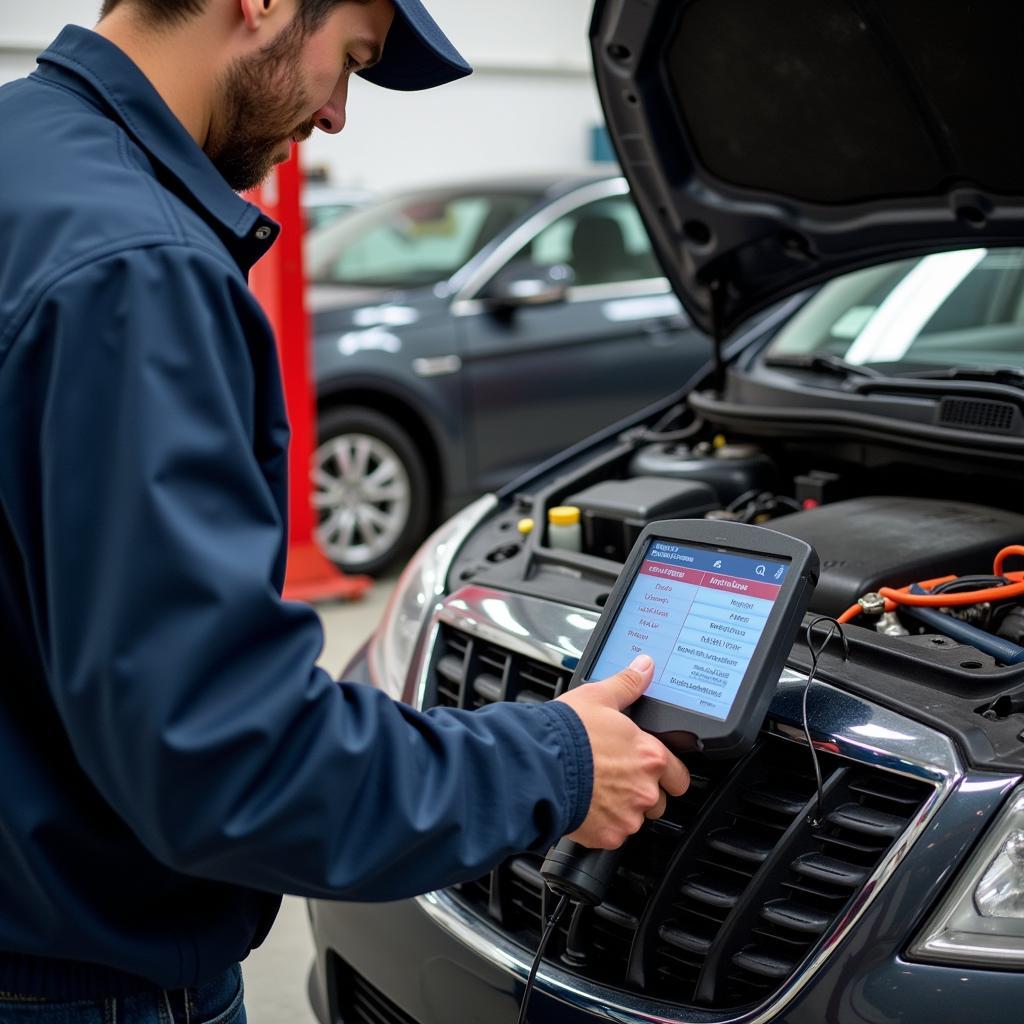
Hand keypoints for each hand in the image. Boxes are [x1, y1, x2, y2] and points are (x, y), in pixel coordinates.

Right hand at [556, 654, 689, 848]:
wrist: (538, 766)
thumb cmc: (567, 734)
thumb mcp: (598, 697)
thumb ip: (627, 684)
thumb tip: (645, 667)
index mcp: (650, 756)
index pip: (679, 774)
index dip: (666, 771)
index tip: (650, 768)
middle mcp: (645, 789)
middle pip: (659, 800)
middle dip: (644, 792)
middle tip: (618, 778)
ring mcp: (628, 817)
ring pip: (635, 818)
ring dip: (623, 808)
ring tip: (597, 790)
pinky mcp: (608, 836)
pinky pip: (613, 834)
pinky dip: (602, 824)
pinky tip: (586, 805)